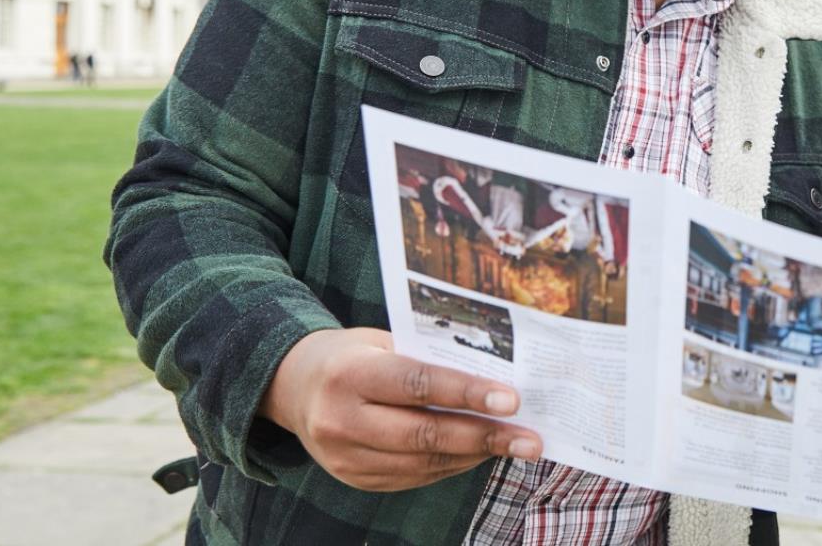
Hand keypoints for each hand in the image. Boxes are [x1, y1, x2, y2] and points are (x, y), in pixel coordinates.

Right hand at [261, 327, 541, 491]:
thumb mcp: (380, 341)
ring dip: (474, 455)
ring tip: (514, 445)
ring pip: (423, 462)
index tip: (512, 400)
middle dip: (484, 436)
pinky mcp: (354, 479)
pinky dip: (451, 466)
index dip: (467, 393)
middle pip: (424, 434)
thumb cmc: (351, 355)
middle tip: (529, 439)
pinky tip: (478, 453)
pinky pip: (414, 477)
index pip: (417, 384)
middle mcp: (341, 420)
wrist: (292, 387)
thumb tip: (492, 375)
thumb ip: (426, 357)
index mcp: (349, 374)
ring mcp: (345, 458)